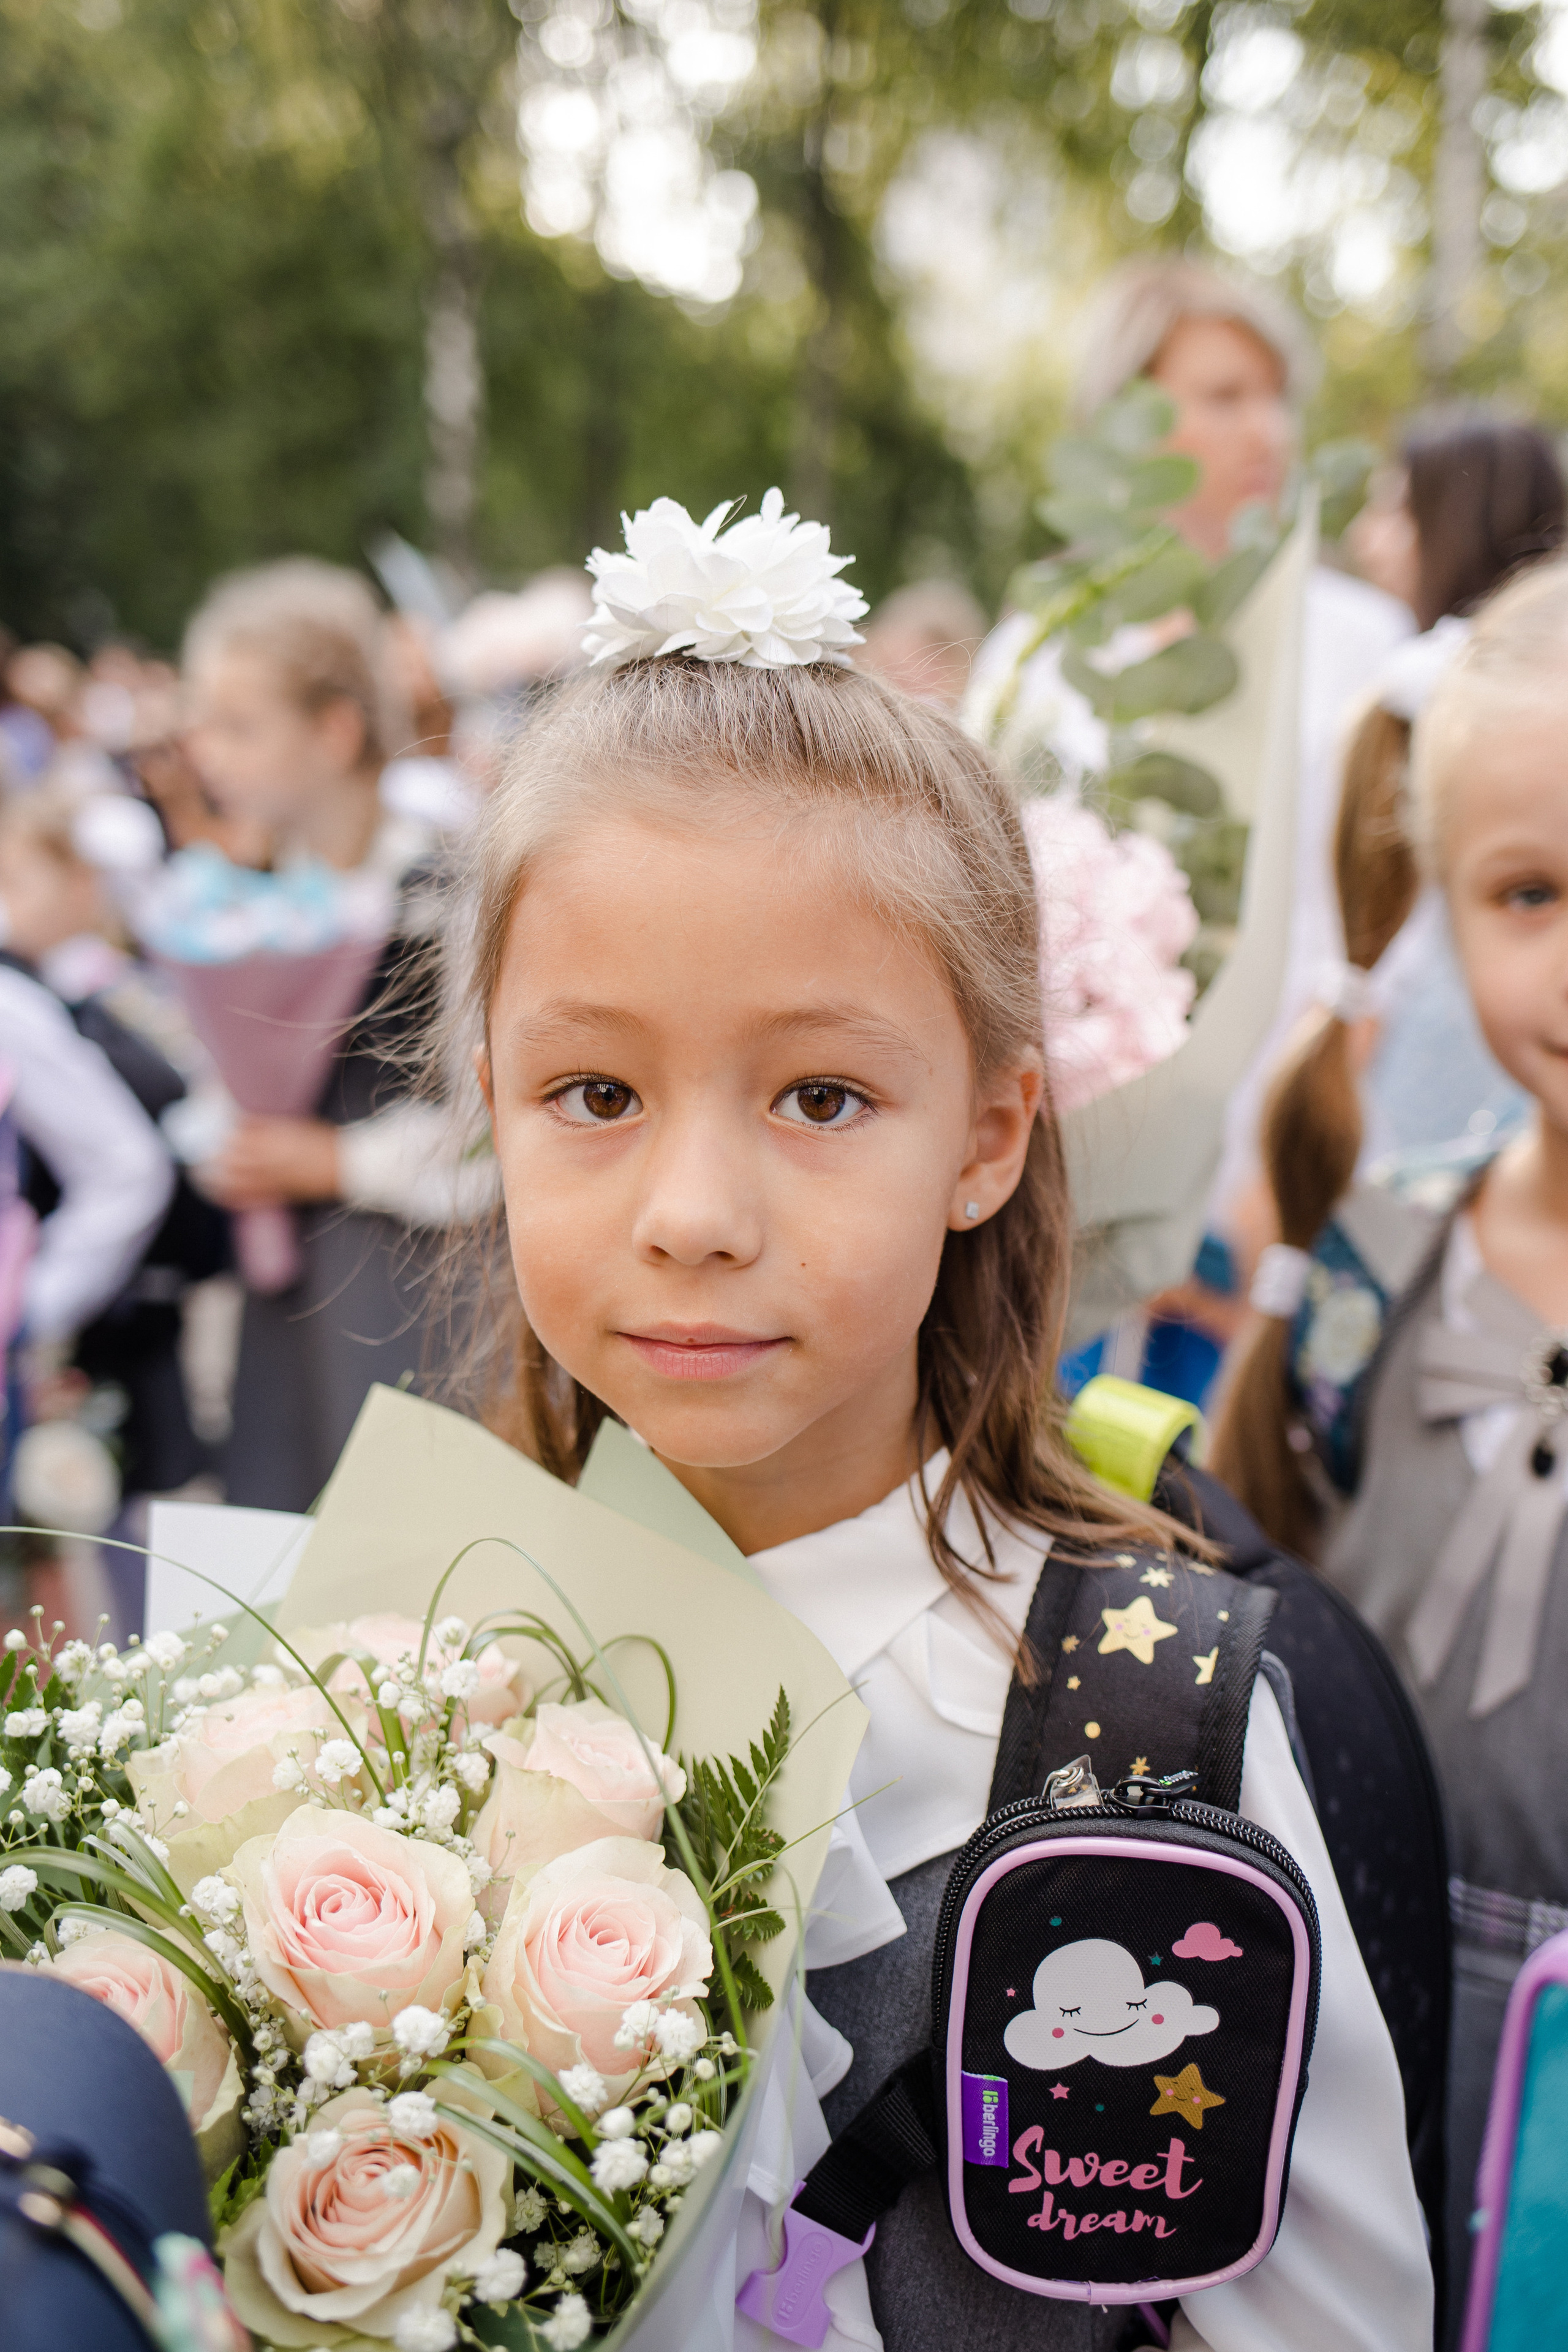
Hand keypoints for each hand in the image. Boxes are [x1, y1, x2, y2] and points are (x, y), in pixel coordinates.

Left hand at [196, 1116, 341, 1208]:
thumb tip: (240, 1122)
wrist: (348, 1168)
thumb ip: (266, 1125)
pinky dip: (228, 1195)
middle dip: (210, 1155)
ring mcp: (271, 1179)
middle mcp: (268, 1159)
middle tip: (199, 1152)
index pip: (236, 1133)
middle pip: (227, 1157)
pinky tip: (219, 1191)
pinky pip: (246, 1198)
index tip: (211, 1128)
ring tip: (200, 1173)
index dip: (221, 1132)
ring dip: (211, 1177)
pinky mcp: (277, 1193)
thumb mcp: (296, 1125)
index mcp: (273, 1138)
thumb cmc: (324, 1141)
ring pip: (231, 1180)